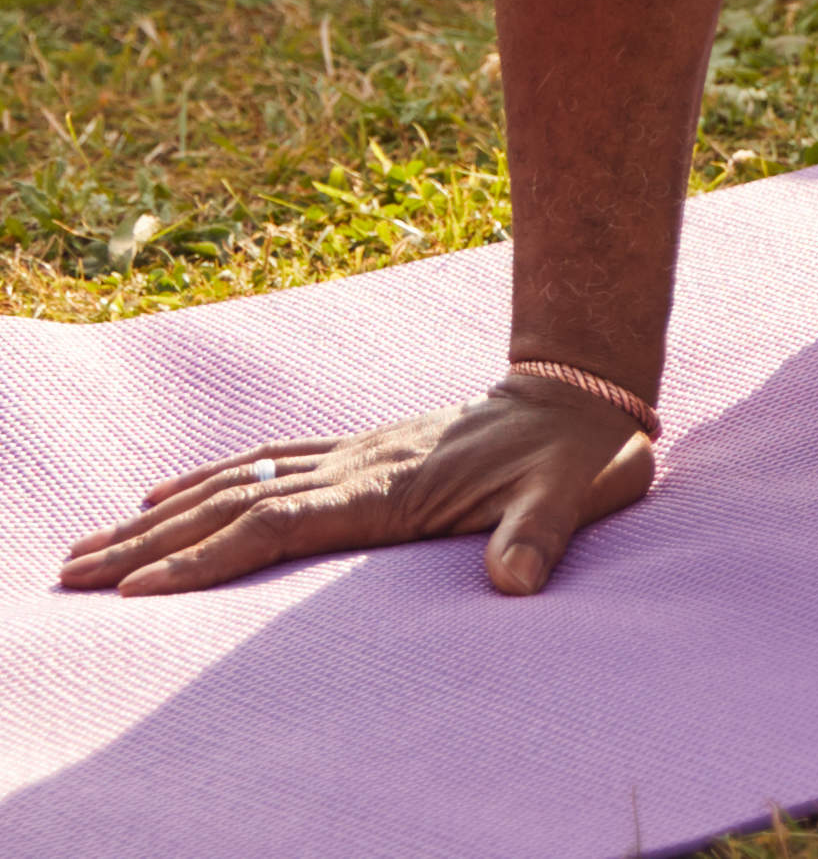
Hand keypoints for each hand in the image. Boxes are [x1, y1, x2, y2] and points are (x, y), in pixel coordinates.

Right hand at [58, 377, 654, 599]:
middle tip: (71, 576)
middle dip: (150, 543)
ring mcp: (353, 454)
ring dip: (162, 515)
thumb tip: (518, 582)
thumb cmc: (571, 457)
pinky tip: (164, 497)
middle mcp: (357, 465)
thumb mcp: (568, 496)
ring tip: (91, 546)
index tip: (141, 588)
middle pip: (235, 504)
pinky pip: (265, 463)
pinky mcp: (358, 451)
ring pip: (238, 481)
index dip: (210, 556)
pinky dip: (207, 481)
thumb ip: (538, 538)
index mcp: (392, 485)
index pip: (280, 523)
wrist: (582, 393)